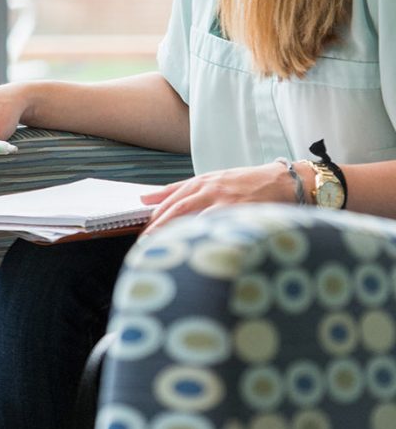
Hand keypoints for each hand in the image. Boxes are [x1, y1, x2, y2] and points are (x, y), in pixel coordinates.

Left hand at [140, 162, 300, 234]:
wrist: (285, 181)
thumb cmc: (249, 183)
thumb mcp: (214, 180)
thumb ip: (181, 189)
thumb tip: (146, 198)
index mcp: (202, 182)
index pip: (170, 198)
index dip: (155, 215)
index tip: (143, 230)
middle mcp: (210, 189)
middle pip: (177, 208)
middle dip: (158, 226)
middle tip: (146, 242)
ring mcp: (225, 200)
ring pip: (193, 216)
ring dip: (176, 232)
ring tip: (163, 248)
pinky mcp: (241, 212)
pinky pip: (217, 225)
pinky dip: (203, 235)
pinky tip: (194, 247)